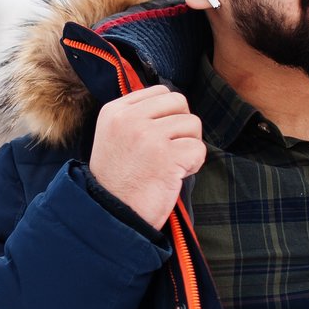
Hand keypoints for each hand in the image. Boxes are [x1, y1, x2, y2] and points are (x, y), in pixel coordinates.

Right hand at [88, 85, 207, 228]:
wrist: (109, 215)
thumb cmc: (117, 181)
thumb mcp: (114, 137)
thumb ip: (137, 116)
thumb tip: (173, 104)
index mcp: (114, 111)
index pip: (160, 92)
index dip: (169, 114)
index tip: (159, 138)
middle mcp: (129, 119)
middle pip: (179, 102)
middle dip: (182, 126)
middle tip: (171, 150)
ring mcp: (147, 136)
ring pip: (193, 124)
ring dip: (188, 147)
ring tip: (170, 165)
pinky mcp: (165, 156)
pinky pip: (199, 149)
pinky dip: (193, 165)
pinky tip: (175, 176)